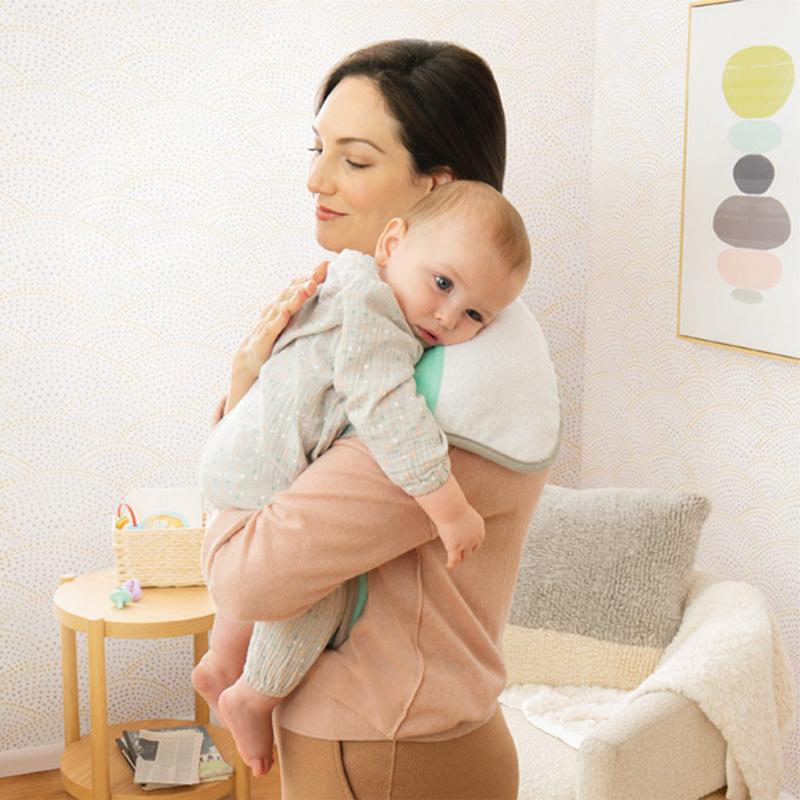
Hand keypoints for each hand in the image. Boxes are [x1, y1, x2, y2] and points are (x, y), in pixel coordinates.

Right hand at [232, 261, 328, 379]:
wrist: (247, 361)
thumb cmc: (273, 339)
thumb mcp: (290, 321)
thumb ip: (303, 308)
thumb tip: (327, 298)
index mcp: (282, 304)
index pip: (297, 286)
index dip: (311, 275)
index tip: (327, 265)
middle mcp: (274, 309)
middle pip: (291, 292)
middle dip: (305, 282)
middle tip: (320, 273)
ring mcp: (267, 323)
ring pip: (281, 307)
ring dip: (294, 298)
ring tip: (306, 289)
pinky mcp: (262, 339)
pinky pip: (270, 328)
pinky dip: (277, 320)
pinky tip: (285, 314)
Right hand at [435, 504, 485, 569]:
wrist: (451, 507)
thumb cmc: (453, 504)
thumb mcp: (462, 511)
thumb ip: (462, 518)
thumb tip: (455, 516)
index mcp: (479, 527)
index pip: (478, 541)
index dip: (472, 545)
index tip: (467, 547)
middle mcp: (475, 537)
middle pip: (472, 550)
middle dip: (466, 553)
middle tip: (460, 556)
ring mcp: (466, 543)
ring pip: (464, 556)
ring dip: (459, 560)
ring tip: (454, 563)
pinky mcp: (456, 547)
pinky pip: (454, 559)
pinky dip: (452, 563)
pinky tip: (448, 565)